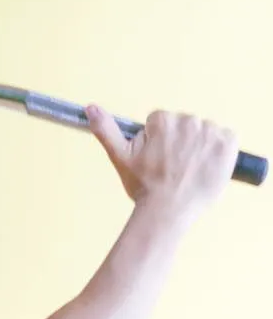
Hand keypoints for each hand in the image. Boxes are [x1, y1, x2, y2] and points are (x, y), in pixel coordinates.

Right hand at [86, 106, 238, 222]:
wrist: (167, 211)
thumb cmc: (143, 187)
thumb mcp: (120, 156)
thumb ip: (105, 129)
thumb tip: (90, 107)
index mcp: (163, 120)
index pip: (164, 122)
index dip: (161, 141)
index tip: (159, 159)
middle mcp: (188, 121)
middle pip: (186, 125)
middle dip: (182, 142)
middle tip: (174, 167)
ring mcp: (210, 133)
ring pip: (206, 131)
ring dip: (201, 146)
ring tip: (191, 169)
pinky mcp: (228, 145)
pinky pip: (228, 138)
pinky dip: (221, 150)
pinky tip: (208, 166)